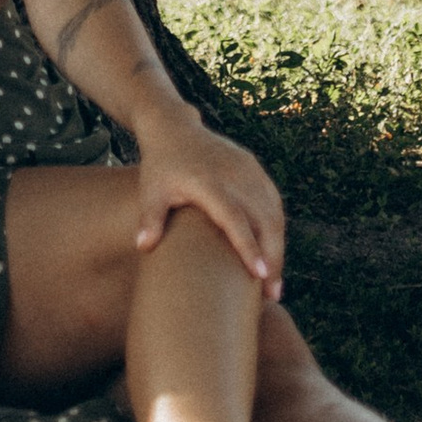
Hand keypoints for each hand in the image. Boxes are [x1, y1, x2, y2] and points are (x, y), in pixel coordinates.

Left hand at [133, 110, 286, 299]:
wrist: (174, 127)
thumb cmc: (160, 166)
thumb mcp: (151, 191)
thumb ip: (150, 219)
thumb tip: (143, 247)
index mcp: (209, 181)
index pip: (235, 217)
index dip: (249, 246)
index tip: (260, 275)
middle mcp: (234, 174)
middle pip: (264, 219)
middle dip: (272, 258)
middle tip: (271, 295)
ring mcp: (248, 169)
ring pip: (274, 213)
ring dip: (278, 247)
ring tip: (274, 283)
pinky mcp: (254, 167)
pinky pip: (273, 201)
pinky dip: (277, 229)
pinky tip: (274, 253)